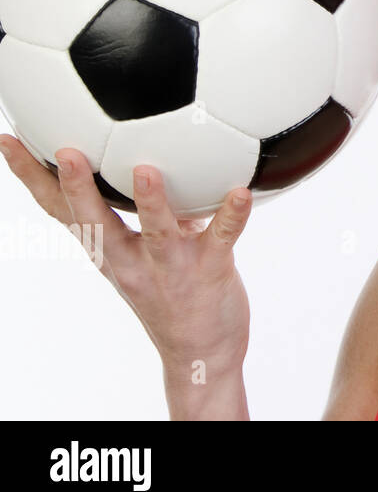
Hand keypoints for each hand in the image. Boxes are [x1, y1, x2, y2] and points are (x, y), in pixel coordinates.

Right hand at [0, 137, 252, 372]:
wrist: (201, 352)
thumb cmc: (174, 290)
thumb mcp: (146, 249)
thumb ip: (148, 208)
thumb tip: (147, 156)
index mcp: (108, 249)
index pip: (60, 209)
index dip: (33, 176)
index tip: (10, 139)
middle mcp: (130, 259)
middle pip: (94, 222)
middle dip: (76, 188)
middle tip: (66, 151)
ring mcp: (169, 267)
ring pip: (156, 232)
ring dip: (150, 202)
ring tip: (145, 171)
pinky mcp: (209, 271)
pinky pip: (223, 238)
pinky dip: (232, 215)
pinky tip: (240, 192)